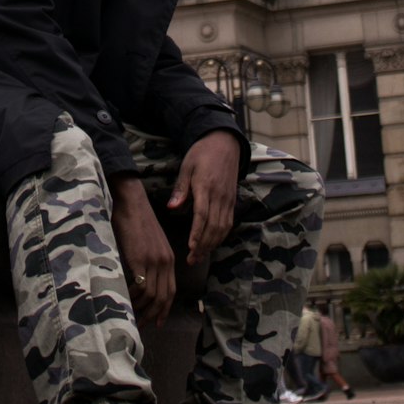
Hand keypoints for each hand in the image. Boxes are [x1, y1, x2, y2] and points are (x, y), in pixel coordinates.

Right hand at [108, 174, 176, 327]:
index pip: (171, 290)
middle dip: (154, 314)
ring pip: (153, 295)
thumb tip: (141, 279)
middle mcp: (165, 261)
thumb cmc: (135, 219)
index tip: (158, 322)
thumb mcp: (149, 242)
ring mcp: (154, 261)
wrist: (130, 202)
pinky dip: (133, 298)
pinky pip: (141, 287)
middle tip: (141, 325)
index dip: (165, 308)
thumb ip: (150, 260)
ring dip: (142, 309)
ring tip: (131, 317)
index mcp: (169, 257)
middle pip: (164, 297)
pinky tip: (125, 301)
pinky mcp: (140, 259)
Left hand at [167, 131, 240, 264]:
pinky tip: (211, 244)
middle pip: (213, 226)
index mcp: (206, 186)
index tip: (191, 247)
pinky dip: (220, 236)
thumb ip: (180, 190)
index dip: (197, 233)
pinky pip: (228, 222)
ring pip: (222, 227)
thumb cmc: (201, 154)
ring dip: (212, 244)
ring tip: (199, 257)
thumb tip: (172, 209)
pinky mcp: (232, 201)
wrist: (224, 143)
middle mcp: (220, 196)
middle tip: (192, 260)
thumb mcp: (186, 167)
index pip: (202, 214)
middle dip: (203, 246)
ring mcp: (228, 199)